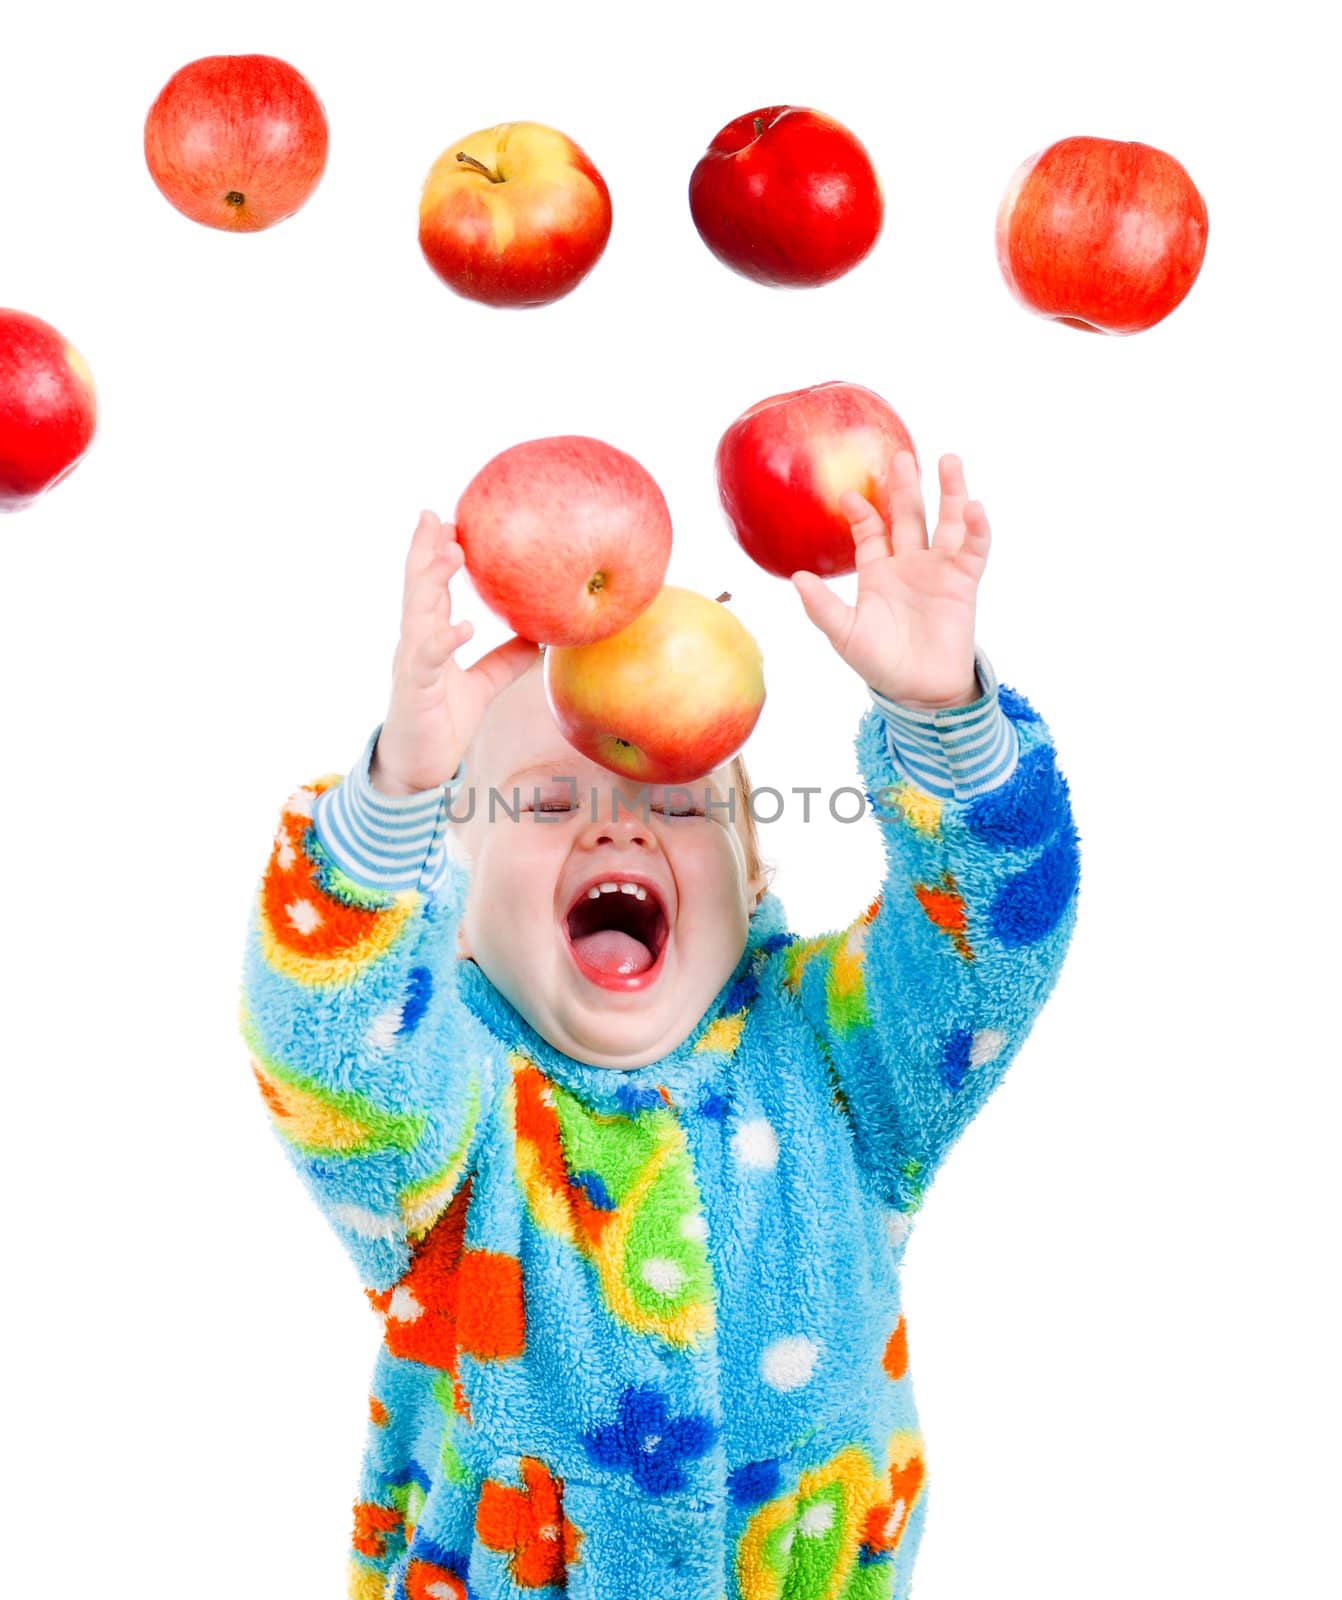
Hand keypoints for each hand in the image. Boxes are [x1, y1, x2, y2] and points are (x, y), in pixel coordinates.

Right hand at [371, 511, 538, 794]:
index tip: (445, 520)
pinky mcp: (416, 692)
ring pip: (418, 615)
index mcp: (427, 638)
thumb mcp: (482, 686)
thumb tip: (541, 638)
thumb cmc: (442, 722)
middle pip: (416, 589)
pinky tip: (461, 627)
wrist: (418, 768)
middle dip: (424, 551)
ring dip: (431, 582)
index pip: (429, 587)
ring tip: (450, 553)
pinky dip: (442, 642)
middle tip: (434, 516)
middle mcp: (415, 644)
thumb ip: (505, 660)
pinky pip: (428, 662)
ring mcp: (412, 666)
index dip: (433, 553)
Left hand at [792, 451, 989, 708]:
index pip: (871, 533)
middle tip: (901, 455)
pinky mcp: (963, 581)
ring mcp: (938, 570)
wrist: (919, 691)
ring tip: (948, 459)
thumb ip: (822, 607)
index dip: (862, 513)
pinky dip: (976, 528)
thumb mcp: (845, 634)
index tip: (849, 495)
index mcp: (878, 574)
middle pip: (908, 516)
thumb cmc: (881, 665)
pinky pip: (972, 549)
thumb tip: (797, 577)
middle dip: (905, 486)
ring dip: (949, 492)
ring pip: (944, 522)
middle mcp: (908, 565)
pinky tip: (974, 506)